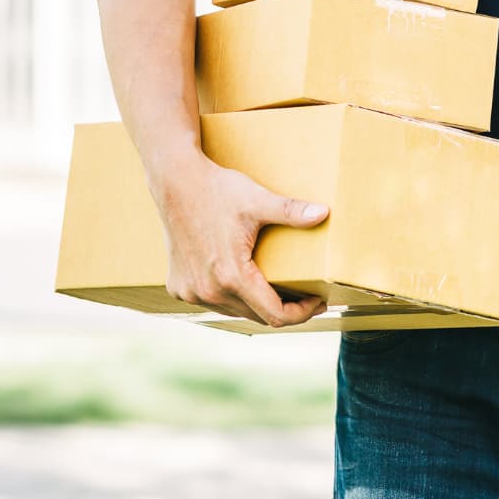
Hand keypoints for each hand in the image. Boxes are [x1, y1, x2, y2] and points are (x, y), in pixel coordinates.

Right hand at [154, 153, 329, 326]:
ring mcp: (191, 292)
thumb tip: (323, 213)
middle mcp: (209, 291)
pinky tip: (240, 280)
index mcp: (232, 276)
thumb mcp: (257, 201)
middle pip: (258, 317)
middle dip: (284, 309)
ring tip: (275, 288)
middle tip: (304, 295)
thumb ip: (291, 212)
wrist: (175, 181)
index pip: (275, 315)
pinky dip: (229, 297)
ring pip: (235, 312)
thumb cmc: (217, 190)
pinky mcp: (179, 288)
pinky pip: (213, 303)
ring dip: (256, 305)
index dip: (302, 313)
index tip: (317, 301)